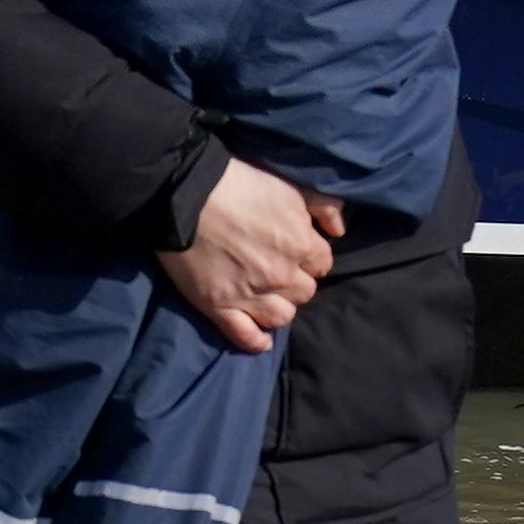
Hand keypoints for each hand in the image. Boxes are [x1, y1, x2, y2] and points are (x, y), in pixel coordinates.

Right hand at [153, 157, 341, 354]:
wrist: (184, 193)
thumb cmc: (238, 183)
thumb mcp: (291, 185)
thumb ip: (323, 206)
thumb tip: (338, 231)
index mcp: (301, 244)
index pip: (323, 264)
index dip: (309, 258)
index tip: (296, 252)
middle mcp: (281, 274)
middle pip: (304, 292)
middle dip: (295, 282)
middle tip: (277, 270)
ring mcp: (251, 295)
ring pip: (282, 317)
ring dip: (278, 307)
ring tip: (266, 296)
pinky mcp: (220, 307)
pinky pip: (245, 336)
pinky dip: (256, 340)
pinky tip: (261, 340)